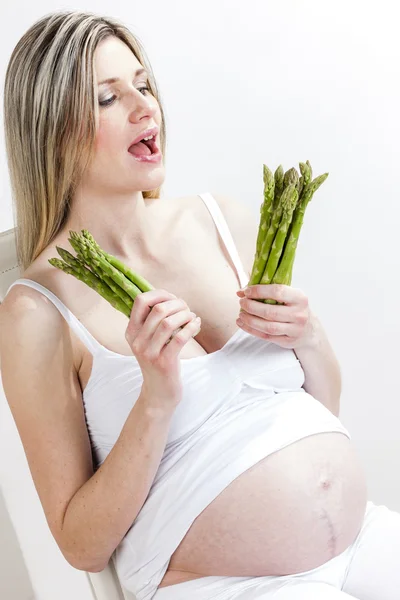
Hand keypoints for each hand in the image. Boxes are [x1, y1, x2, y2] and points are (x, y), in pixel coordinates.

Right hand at [125, 289, 200, 408]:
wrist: (158, 394)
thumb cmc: (158, 362)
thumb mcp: (148, 341)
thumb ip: (153, 321)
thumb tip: (170, 298)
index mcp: (131, 332)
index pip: (140, 301)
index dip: (160, 294)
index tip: (173, 299)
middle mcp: (137, 341)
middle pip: (158, 309)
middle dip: (178, 304)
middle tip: (187, 309)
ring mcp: (149, 352)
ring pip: (169, 322)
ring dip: (186, 315)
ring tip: (192, 317)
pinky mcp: (164, 362)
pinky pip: (180, 337)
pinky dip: (192, 327)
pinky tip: (196, 324)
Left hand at [236, 284, 313, 348]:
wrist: (309, 330)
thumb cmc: (293, 308)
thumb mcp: (288, 296)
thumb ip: (266, 291)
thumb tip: (241, 292)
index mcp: (300, 298)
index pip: (278, 292)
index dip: (259, 291)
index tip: (247, 292)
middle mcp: (299, 314)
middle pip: (270, 312)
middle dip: (252, 307)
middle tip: (242, 302)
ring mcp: (295, 330)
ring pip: (268, 326)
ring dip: (250, 320)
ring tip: (241, 314)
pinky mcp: (288, 341)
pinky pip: (266, 336)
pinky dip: (251, 330)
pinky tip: (243, 324)